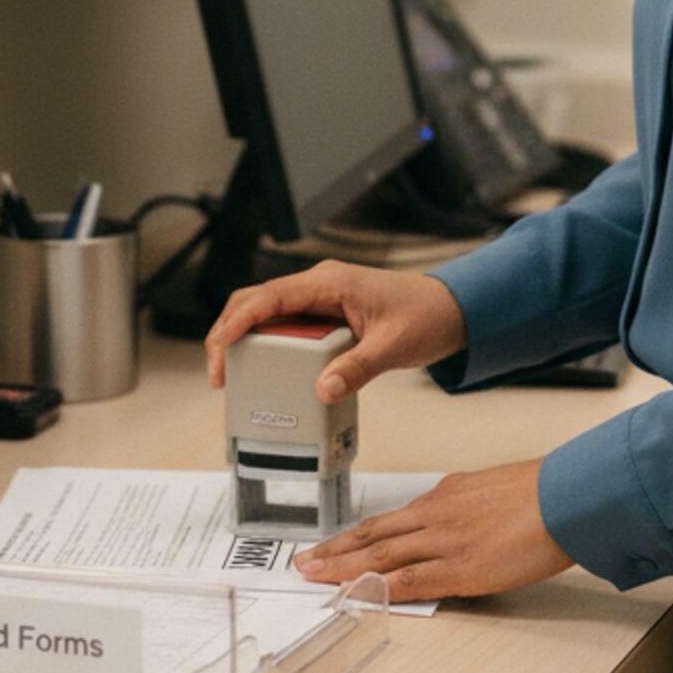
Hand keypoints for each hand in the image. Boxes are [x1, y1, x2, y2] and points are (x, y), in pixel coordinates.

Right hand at [204, 260, 466, 400]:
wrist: (452, 309)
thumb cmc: (426, 315)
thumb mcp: (393, 346)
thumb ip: (357, 368)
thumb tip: (322, 390)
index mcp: (330, 282)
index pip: (268, 296)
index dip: (237, 322)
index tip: (220, 350)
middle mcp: (319, 285)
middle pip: (256, 302)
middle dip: (229, 334)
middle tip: (219, 375)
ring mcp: (321, 298)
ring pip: (267, 314)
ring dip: (247, 342)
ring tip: (234, 378)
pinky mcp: (325, 314)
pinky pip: (286, 327)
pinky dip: (269, 347)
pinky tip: (267, 373)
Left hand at [295, 460, 573, 601]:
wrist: (565, 496)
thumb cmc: (542, 493)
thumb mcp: (492, 490)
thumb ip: (465, 504)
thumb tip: (450, 515)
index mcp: (445, 497)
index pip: (389, 520)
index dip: (356, 536)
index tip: (331, 546)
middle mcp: (436, 515)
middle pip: (374, 535)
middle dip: (335, 550)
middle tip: (303, 563)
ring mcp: (444, 541)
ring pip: (381, 556)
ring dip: (342, 568)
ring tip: (313, 578)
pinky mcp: (460, 567)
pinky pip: (409, 580)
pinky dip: (377, 588)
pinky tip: (355, 596)